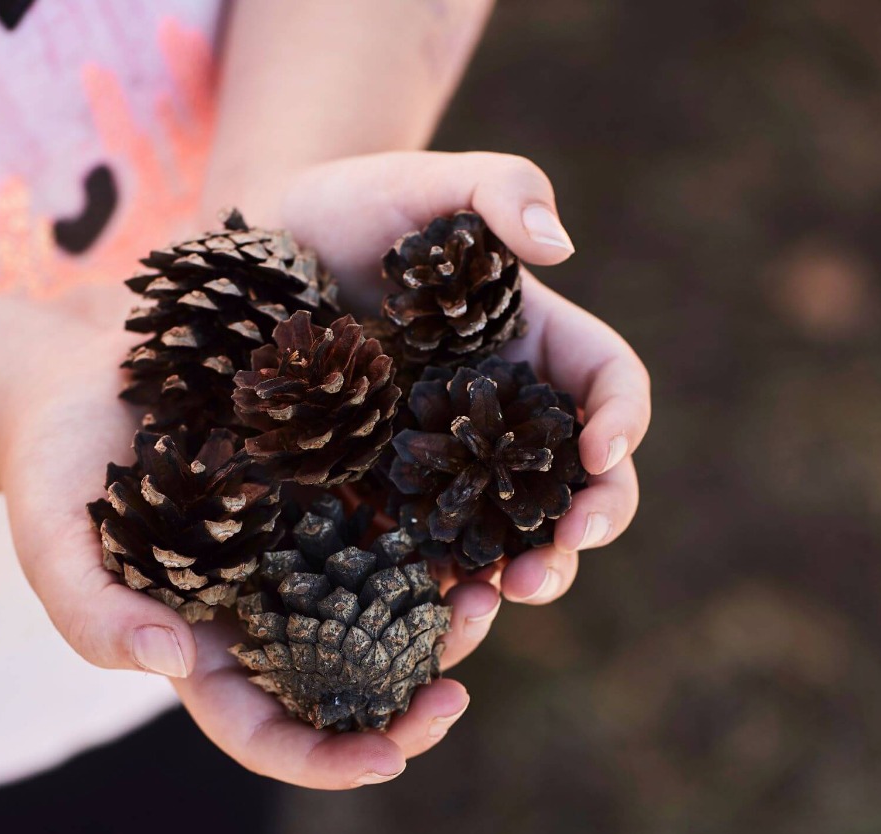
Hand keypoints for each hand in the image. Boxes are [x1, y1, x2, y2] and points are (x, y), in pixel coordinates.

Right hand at [0, 302, 479, 790]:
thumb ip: (96, 616)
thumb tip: (171, 663)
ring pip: (386, 615)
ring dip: (439, 626)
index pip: (267, 735)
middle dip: (407, 708)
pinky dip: (437, 539)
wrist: (79, 380)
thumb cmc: (54, 474)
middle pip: (345, 689)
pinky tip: (475, 526)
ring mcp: (304, 557)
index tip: (389, 761)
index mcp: (206, 654)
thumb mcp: (54, 548)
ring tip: (485, 601)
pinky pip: (395, 529)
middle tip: (456, 697)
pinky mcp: (330, 494)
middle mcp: (267, 617)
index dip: (326, 761)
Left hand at [279, 150, 650, 608]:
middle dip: (583, 522)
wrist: (260, 260)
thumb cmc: (351, 209)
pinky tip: (431, 603)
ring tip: (508, 593)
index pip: (607, 386)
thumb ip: (498, 190)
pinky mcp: (390, 496)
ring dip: (522, 568)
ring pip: (508, 530)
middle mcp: (502, 415)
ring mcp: (447, 462)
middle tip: (562, 553)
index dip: (620, 422)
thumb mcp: (423, 184)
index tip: (599, 451)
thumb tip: (560, 247)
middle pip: (571, 480)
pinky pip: (429, 547)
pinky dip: (441, 580)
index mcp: (536, 344)